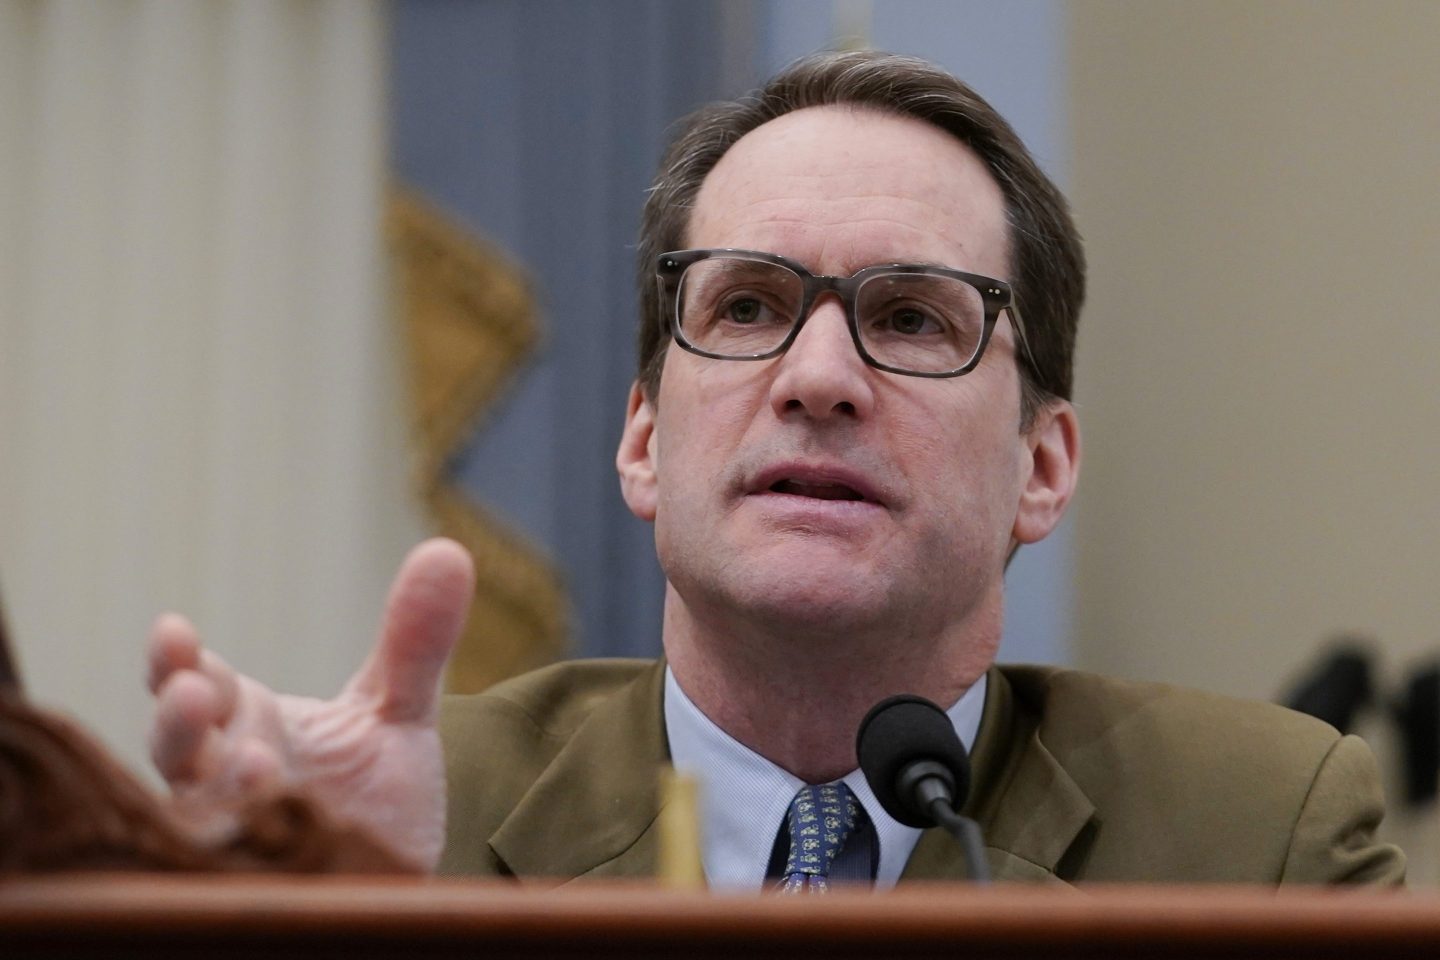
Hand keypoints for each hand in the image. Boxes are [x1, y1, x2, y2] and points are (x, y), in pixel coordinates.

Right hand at [146, 538, 474, 870]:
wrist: (398, 881)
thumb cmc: (373, 794)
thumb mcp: (399, 712)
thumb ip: (414, 643)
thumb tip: (448, 552)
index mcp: (249, 721)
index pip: (195, 682)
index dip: (175, 661)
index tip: (172, 632)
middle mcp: (225, 778)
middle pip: (177, 746)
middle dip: (179, 720)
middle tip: (194, 694)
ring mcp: (235, 839)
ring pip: (197, 815)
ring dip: (217, 792)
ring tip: (256, 768)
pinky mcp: (258, 889)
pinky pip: (231, 879)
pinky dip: (246, 859)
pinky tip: (272, 840)